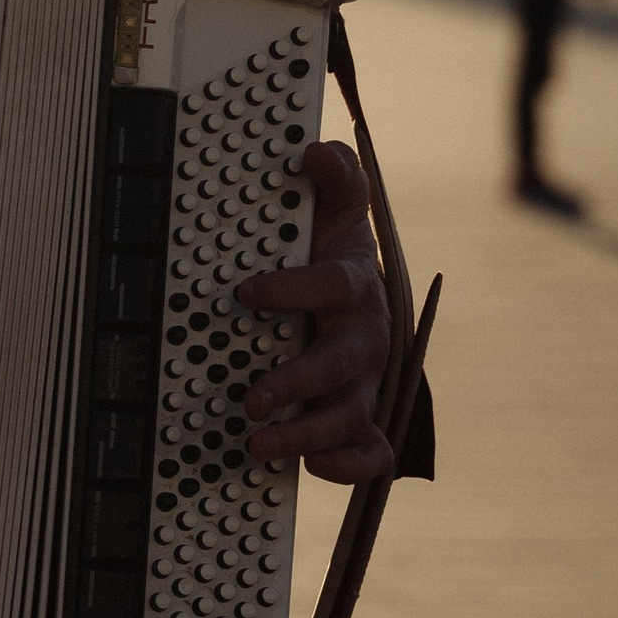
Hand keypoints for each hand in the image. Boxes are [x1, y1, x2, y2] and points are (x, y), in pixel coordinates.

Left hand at [237, 142, 393, 483]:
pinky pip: (371, 452)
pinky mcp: (362, 417)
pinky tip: (315, 468)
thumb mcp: (333, 208)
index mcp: (356, 286)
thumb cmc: (332, 251)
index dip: (294, 289)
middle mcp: (365, 338)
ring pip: (352, 415)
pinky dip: (349, 466)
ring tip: (258, 442)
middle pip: (344, 364)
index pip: (335, 286)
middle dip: (298, 382)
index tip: (246, 292)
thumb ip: (333, 176)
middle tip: (252, 399)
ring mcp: (365, 382)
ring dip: (308, 434)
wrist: (355, 297)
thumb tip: (314, 149)